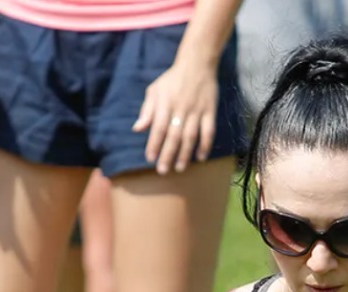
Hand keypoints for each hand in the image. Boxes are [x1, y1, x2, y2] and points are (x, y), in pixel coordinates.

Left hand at [133, 57, 218, 174]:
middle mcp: (181, 107)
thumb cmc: (172, 79)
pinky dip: (205, 145)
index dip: (154, 144)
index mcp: (165, 102)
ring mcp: (197, 110)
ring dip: (185, 153)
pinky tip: (200, 157)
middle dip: (168, 154)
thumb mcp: (155, 90)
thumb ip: (147, 111)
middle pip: (174, 135)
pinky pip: (209, 131)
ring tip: (179, 168)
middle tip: (163, 170)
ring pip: (191, 136)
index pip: (158, 127)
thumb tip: (137, 129)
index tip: (150, 158)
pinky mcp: (210, 110)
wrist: (197, 63)